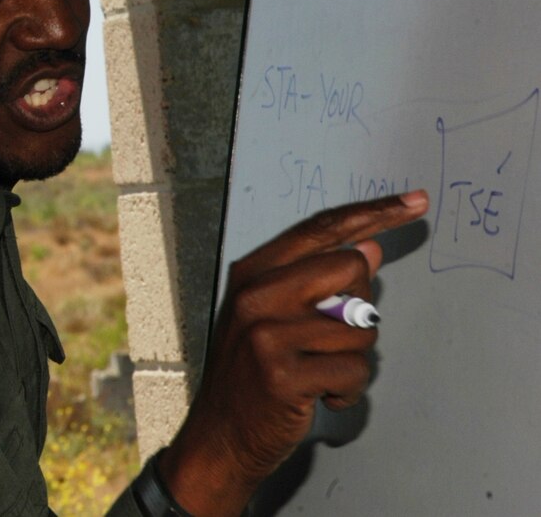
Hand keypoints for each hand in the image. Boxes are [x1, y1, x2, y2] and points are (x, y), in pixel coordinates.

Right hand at [158, 190, 428, 516]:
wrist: (220, 434)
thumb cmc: (252, 372)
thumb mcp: (274, 315)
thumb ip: (317, 279)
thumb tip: (370, 248)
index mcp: (253, 272)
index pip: (323, 229)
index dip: (374, 213)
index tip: (415, 202)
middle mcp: (256, 294)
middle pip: (351, 268)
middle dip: (361, 305)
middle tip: (332, 336)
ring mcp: (266, 333)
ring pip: (360, 326)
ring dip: (354, 358)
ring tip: (320, 372)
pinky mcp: (282, 373)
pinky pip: (354, 371)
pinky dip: (348, 390)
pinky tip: (321, 395)